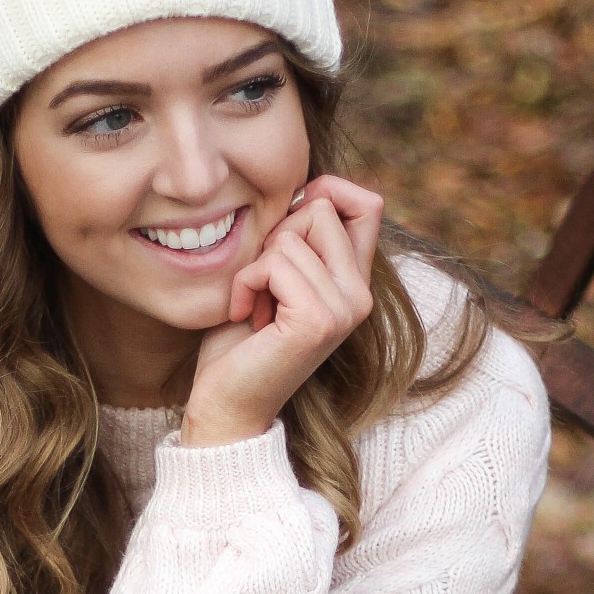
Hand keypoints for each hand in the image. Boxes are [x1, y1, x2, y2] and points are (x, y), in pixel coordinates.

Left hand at [181, 174, 382, 448]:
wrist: (227, 405)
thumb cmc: (240, 343)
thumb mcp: (274, 277)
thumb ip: (299, 239)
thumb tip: (308, 189)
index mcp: (355, 282)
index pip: (366, 204)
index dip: (324, 194)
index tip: (284, 230)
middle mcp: (361, 295)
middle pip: (323, 208)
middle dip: (276, 234)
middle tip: (261, 283)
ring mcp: (345, 309)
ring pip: (293, 235)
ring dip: (255, 266)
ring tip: (255, 306)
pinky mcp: (319, 319)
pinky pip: (275, 263)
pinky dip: (246, 282)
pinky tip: (244, 315)